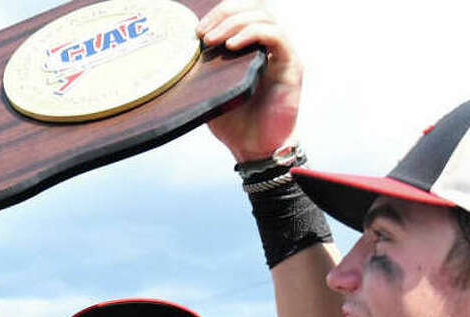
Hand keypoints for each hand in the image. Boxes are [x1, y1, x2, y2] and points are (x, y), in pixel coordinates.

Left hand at [196, 2, 302, 160]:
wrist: (254, 149)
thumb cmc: (234, 123)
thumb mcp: (211, 90)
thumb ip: (203, 70)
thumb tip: (177, 54)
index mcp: (252, 46)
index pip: (241, 12)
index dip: (219, 13)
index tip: (197, 30)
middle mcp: (270, 45)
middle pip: (254, 6)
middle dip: (226, 12)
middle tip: (203, 32)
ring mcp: (282, 53)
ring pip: (264, 16)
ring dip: (235, 23)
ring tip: (213, 40)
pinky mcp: (292, 65)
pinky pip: (276, 37)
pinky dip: (252, 34)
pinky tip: (232, 46)